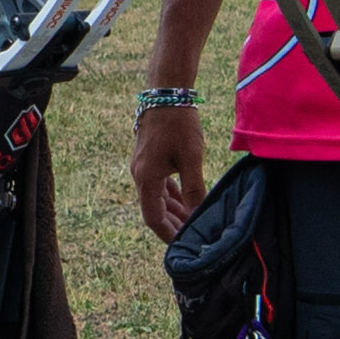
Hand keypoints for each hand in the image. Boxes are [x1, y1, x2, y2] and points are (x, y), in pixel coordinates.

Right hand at [131, 99, 218, 239]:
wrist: (165, 92)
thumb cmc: (179, 123)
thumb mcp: (191, 157)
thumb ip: (194, 188)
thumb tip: (200, 214)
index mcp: (146, 178)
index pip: (152, 218)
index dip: (167, 234)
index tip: (183, 246)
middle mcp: (139, 175)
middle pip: (153, 210)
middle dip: (172, 226)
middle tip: (192, 239)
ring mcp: (142, 167)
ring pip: (156, 198)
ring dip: (173, 212)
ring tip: (192, 223)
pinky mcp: (148, 158)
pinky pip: (158, 185)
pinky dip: (171, 196)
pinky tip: (184, 201)